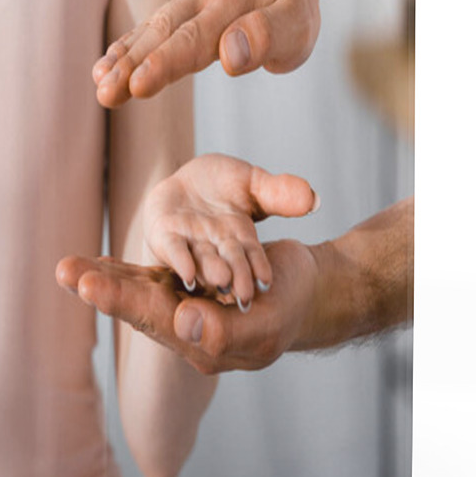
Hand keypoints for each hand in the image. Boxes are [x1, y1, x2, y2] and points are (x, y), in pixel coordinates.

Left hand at [55, 240, 317, 374]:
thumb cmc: (293, 305)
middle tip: (65, 271)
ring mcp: (184, 306)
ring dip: (101, 278)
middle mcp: (186, 327)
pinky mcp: (186, 287)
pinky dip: (122, 272)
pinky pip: (149, 279)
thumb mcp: (268, 322)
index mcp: (204, 341)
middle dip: (100, 287)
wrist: (305, 293)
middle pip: (137, 306)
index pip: (156, 320)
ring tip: (66, 267)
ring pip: (136, 291)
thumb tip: (183, 322)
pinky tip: (96, 266)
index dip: (123, 301)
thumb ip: (227, 332)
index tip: (90, 286)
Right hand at [91, 0, 321, 107]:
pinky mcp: (184, 2)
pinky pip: (152, 23)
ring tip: (99, 83)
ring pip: (153, 26)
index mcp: (234, 0)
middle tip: (104, 94)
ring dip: (123, 56)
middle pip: (163, 32)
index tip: (137, 86)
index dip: (164, 63)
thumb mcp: (301, 18)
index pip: (194, 38)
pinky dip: (128, 43)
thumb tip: (228, 56)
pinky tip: (106, 65)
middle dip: (131, 65)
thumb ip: (268, 35)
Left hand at [142, 154, 317, 311]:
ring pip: (202, 260)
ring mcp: (190, 243)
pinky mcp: (163, 235)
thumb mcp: (254, 184)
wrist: (186, 180)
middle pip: (228, 263)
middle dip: (236, 277)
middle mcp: (215, 248)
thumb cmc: (224, 184)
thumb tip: (312, 199)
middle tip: (244, 296)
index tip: (266, 283)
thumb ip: (280, 193)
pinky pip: (172, 249)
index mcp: (239, 240)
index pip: (251, 255)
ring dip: (211, 273)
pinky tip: (186, 275)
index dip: (257, 267)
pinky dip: (181, 261)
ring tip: (222, 282)